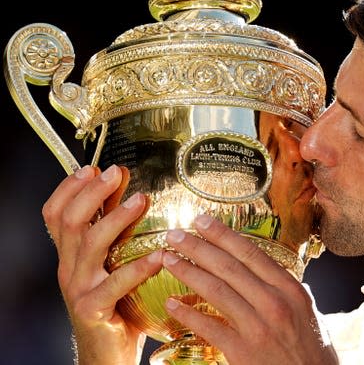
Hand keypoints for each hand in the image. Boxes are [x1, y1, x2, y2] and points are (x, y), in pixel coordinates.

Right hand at [42, 164, 162, 364]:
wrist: (106, 353)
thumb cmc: (117, 304)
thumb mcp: (113, 262)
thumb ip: (118, 231)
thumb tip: (132, 191)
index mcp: (71, 254)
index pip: (55, 214)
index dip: (68, 188)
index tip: (92, 167)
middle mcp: (69, 268)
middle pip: (70, 222)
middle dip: (91, 193)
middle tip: (115, 173)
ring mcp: (79, 289)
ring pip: (90, 245)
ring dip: (115, 219)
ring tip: (140, 200)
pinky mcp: (94, 310)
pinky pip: (115, 284)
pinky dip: (138, 267)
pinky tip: (159, 256)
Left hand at [162, 214, 337, 364]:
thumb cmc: (312, 350)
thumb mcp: (308, 310)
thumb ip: (286, 289)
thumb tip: (268, 269)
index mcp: (290, 288)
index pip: (251, 253)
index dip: (223, 234)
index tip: (202, 221)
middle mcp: (274, 302)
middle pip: (229, 266)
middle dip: (198, 246)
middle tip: (174, 233)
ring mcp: (258, 327)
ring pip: (216, 290)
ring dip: (188, 272)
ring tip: (167, 258)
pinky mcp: (244, 352)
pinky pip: (209, 327)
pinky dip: (188, 314)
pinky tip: (171, 304)